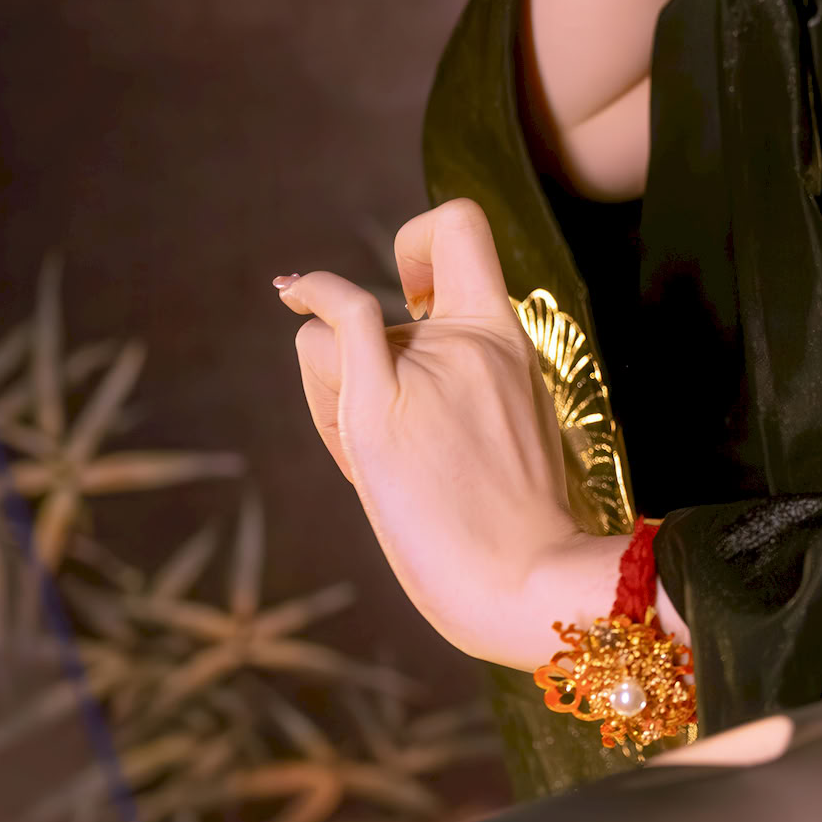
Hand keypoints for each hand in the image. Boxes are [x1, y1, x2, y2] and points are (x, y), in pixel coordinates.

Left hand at [279, 202, 597, 666]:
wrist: (528, 585)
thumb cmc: (519, 535)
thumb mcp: (512, 433)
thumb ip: (468, 390)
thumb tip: (401, 377)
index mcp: (509, 344)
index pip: (462, 236)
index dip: (420, 245)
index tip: (410, 289)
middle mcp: (467, 341)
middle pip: (374, 318)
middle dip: (367, 374)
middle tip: (405, 453)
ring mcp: (425, 370)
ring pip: (332, 341)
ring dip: (332, 394)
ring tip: (381, 464)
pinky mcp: (379, 412)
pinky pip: (341, 319)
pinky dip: (313, 297)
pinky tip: (293, 293)